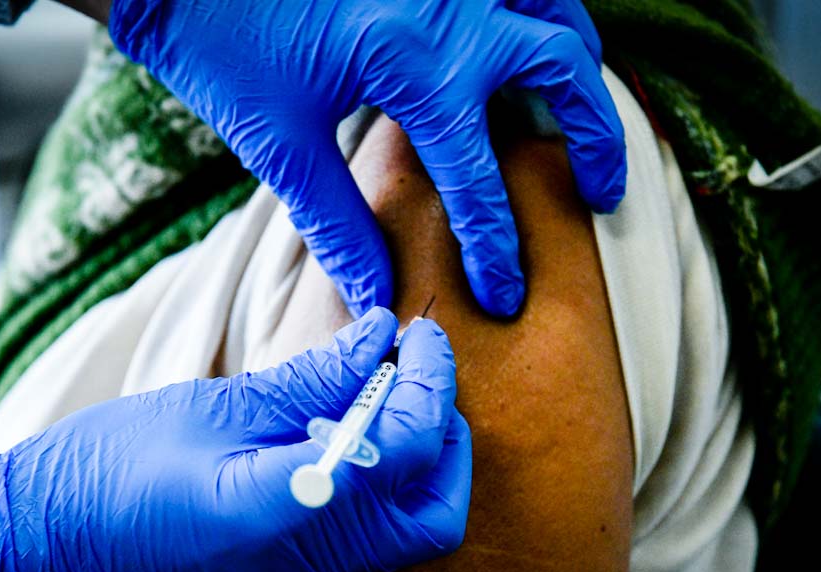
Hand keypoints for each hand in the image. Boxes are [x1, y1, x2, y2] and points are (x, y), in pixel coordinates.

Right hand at [0, 309, 470, 571]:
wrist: (39, 544)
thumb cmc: (107, 467)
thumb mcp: (213, 405)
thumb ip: (309, 380)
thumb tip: (380, 338)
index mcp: (282, 511)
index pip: (405, 453)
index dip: (427, 386)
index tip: (417, 335)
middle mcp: (304, 563)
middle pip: (433, 516)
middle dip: (447, 437)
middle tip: (419, 370)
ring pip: (404, 530)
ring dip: (415, 457)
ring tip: (382, 386)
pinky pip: (361, 535)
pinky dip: (376, 478)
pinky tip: (342, 425)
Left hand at [108, 0, 624, 316]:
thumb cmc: (218, 46)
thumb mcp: (280, 145)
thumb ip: (338, 223)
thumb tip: (376, 294)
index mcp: (418, 61)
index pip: (482, 177)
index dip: (499, 247)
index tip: (507, 294)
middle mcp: (452, 4)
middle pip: (563, 67)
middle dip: (594, 136)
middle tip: (601, 189)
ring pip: (553, 4)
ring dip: (575, 59)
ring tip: (575, 111)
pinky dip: (534, 13)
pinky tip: (520, 47)